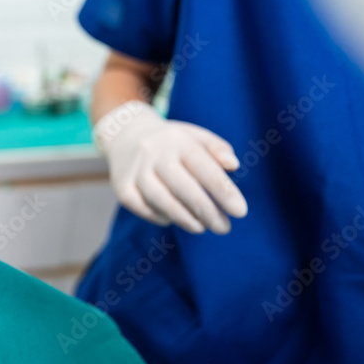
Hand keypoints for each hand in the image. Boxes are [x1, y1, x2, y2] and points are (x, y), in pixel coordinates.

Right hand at [94, 101, 248, 233]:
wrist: (125, 134)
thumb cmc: (170, 141)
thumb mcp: (194, 135)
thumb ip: (217, 148)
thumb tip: (233, 166)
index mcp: (177, 140)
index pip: (204, 168)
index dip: (223, 192)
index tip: (240, 211)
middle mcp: (153, 154)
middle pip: (184, 188)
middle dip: (207, 211)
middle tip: (224, 228)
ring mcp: (135, 172)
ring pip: (163, 201)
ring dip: (186, 219)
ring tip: (202, 228)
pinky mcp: (122, 188)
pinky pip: (145, 209)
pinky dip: (162, 217)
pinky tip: (175, 220)